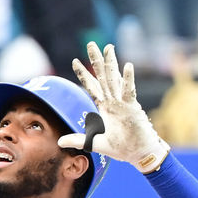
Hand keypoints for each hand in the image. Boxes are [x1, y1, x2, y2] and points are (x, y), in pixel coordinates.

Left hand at [58, 42, 169, 173]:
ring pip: (115, 79)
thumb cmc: (121, 147)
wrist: (138, 154)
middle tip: (91, 44)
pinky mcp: (133, 108)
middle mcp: (113, 101)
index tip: (75, 61)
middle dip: (96, 61)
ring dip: (111, 64)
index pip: (92, 87)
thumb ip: (78, 140)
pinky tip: (127, 66)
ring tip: (108, 47)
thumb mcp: (94, 143)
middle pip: (103, 77)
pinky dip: (128, 79)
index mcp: (105, 107)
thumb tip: (59, 142)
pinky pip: (130, 91)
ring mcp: (123, 103)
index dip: (84, 75)